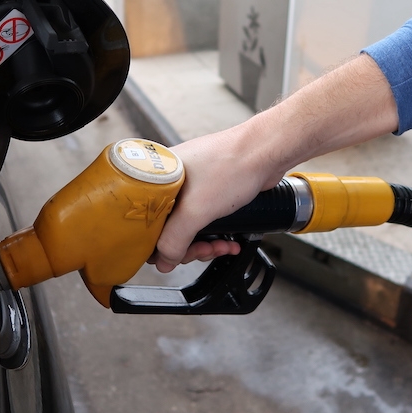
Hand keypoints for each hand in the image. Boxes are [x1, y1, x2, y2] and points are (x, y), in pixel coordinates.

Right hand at [150, 53, 398, 271]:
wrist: (266, 151)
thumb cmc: (232, 165)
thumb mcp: (195, 211)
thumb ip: (175, 239)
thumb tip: (164, 260)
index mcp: (159, 179)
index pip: (145, 220)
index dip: (158, 242)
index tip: (175, 253)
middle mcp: (173, 181)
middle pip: (168, 227)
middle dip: (188, 245)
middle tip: (203, 251)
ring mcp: (193, 185)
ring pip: (189, 227)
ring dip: (205, 243)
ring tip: (221, 246)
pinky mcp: (212, 190)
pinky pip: (205, 220)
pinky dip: (217, 233)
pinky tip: (229, 241)